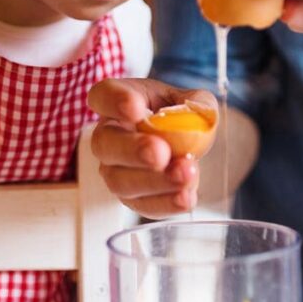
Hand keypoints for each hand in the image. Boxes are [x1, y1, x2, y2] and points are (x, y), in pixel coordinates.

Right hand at [88, 78, 214, 218]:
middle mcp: (108, 135)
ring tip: (184, 174)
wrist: (181, 142)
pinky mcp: (132, 197)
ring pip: (120, 181)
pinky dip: (165, 203)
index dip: (115, 102)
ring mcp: (115, 169)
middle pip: (105, 144)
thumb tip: (199, 117)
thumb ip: (197, 104)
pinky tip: (185, 196)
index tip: (135, 108)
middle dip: (134, 150)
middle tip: (160, 153)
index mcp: (116, 100)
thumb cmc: (175, 114)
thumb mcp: (190, 99)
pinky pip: (142, 205)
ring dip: (154, 181)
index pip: (103, 96)